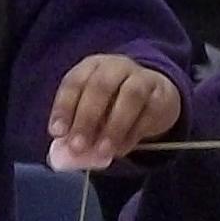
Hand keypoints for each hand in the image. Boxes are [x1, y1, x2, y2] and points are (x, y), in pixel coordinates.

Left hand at [46, 54, 185, 169]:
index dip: (64, 107)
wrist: (155, 97)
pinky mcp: (162, 95)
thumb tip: (66, 153)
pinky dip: (134, 134)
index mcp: (92, 67)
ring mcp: (142, 78)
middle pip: (101, 86)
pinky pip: (149, 113)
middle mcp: (116, 66)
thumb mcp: (93, 113)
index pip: (75, 82)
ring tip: (102, 152)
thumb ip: (78, 129)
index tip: (57, 132)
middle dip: (87, 118)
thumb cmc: (114, 105)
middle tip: (78, 147)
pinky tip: (122, 150)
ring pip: (130, 96)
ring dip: (114, 127)